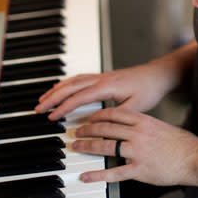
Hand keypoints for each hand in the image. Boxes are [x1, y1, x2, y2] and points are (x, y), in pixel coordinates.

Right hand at [35, 42, 197, 120]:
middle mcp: (102, 78)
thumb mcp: (135, 107)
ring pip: (74, 80)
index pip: (80, 97)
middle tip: (38, 108)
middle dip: (53, 96)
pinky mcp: (104, 77)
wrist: (158, 75)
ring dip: (57, 89)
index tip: (52, 117)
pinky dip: (67, 84)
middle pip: (71, 85)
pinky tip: (62, 89)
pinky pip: (80, 78)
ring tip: (44, 98)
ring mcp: (102, 76)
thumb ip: (115, 116)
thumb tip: (95, 122)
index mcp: (108, 85)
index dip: (64, 107)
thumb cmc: (149, 89)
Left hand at [72, 107, 197, 185]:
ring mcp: (137, 152)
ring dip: (88, 147)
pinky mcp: (139, 170)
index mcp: (143, 121)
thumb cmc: (181, 144)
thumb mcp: (160, 126)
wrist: (194, 158)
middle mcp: (138, 134)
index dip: (98, 115)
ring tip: (78, 146)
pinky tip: (86, 175)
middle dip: (88, 130)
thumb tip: (128, 127)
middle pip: (106, 128)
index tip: (89, 118)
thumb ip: (143, 126)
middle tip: (78, 131)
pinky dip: (97, 174)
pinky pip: (114, 172)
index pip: (114, 113)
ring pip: (106, 147)